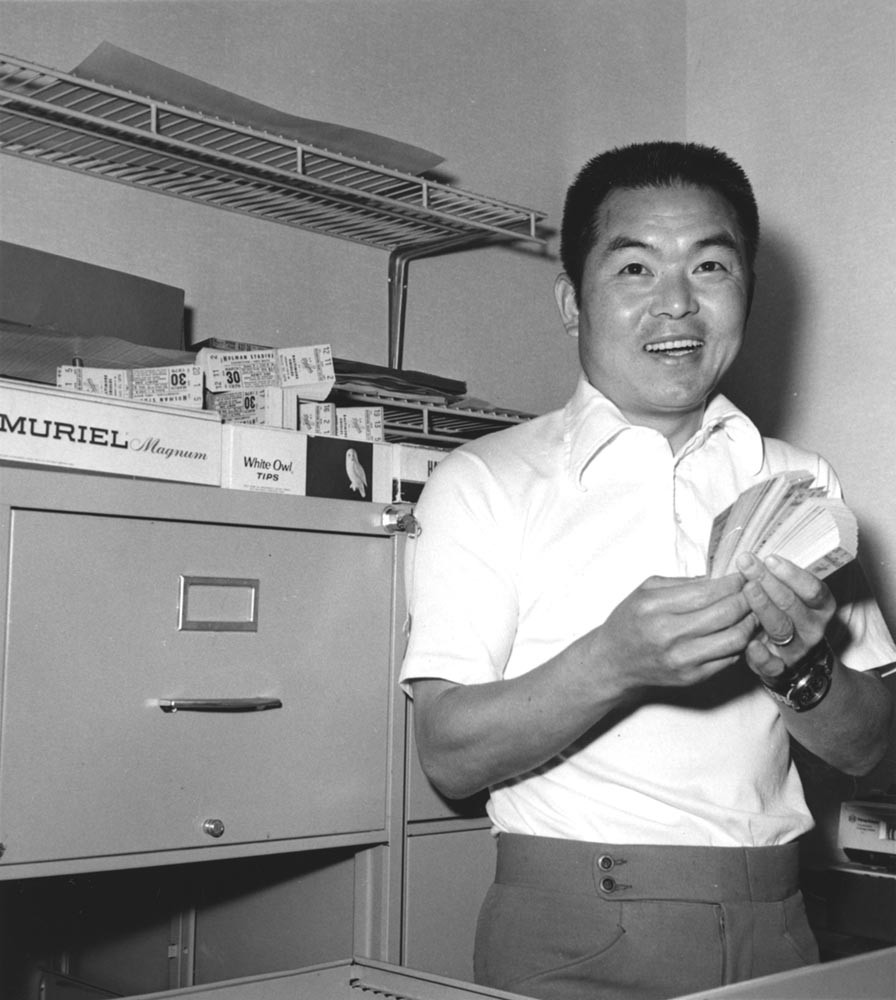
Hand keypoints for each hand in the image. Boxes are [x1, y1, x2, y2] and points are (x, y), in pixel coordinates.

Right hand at [596, 573, 753, 692]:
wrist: (612, 662)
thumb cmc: (629, 621)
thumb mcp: (645, 590)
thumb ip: (680, 582)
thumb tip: (718, 579)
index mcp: (653, 607)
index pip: (707, 592)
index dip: (732, 583)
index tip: (743, 576)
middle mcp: (667, 635)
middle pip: (725, 614)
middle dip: (747, 599)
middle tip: (755, 591)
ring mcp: (681, 659)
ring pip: (734, 639)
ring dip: (750, 622)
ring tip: (753, 611)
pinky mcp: (691, 677)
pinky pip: (729, 658)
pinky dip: (742, 643)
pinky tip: (741, 631)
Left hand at [735, 553, 834, 684]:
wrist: (793, 659)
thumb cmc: (785, 615)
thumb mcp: (791, 595)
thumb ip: (776, 579)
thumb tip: (751, 556)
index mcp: (820, 606)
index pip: (812, 589)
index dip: (792, 574)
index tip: (770, 558)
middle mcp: (812, 627)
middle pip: (792, 604)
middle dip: (769, 582)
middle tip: (748, 565)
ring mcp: (796, 649)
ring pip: (780, 628)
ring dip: (762, 607)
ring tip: (747, 589)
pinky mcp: (779, 668)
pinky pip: (771, 664)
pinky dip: (760, 654)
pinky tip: (749, 644)